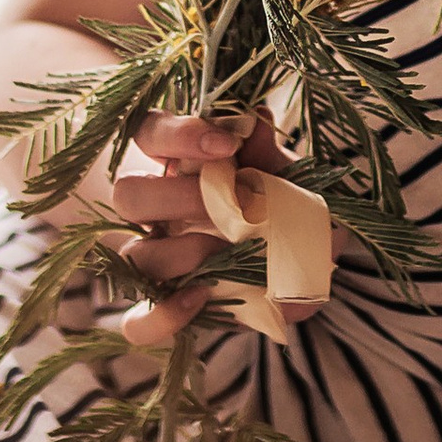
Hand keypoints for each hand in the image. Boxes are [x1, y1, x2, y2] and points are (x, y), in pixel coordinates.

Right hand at [69, 106, 317, 348]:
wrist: (314, 267)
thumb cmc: (294, 210)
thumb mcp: (293, 178)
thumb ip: (270, 153)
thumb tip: (255, 119)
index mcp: (180, 164)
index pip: (148, 132)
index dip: (176, 134)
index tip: (228, 145)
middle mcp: (157, 209)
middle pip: (127, 194)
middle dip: (176, 198)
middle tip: (226, 205)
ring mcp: (156, 260)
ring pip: (132, 255)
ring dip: (178, 254)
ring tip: (225, 252)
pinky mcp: (164, 307)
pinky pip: (137, 322)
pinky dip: (162, 315)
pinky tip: (199, 298)